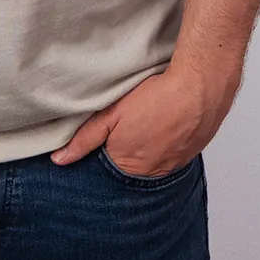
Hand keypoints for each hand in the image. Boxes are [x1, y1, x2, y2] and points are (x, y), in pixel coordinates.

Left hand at [49, 55, 243, 174]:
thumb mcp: (111, 114)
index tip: (108, 134)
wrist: (200, 87)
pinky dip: (168, 142)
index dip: (105, 151)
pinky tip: (167, 123)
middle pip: (131, 167)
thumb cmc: (155, 98)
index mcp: (128, 166)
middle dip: (127, 150)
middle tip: (130, 126)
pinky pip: (174, 154)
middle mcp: (152, 173)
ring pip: (154, 160)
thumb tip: (59, 160)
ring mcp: (175, 165)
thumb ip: (85, 138)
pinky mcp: (192, 153)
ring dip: (149, 146)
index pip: (107, 169)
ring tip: (149, 123)